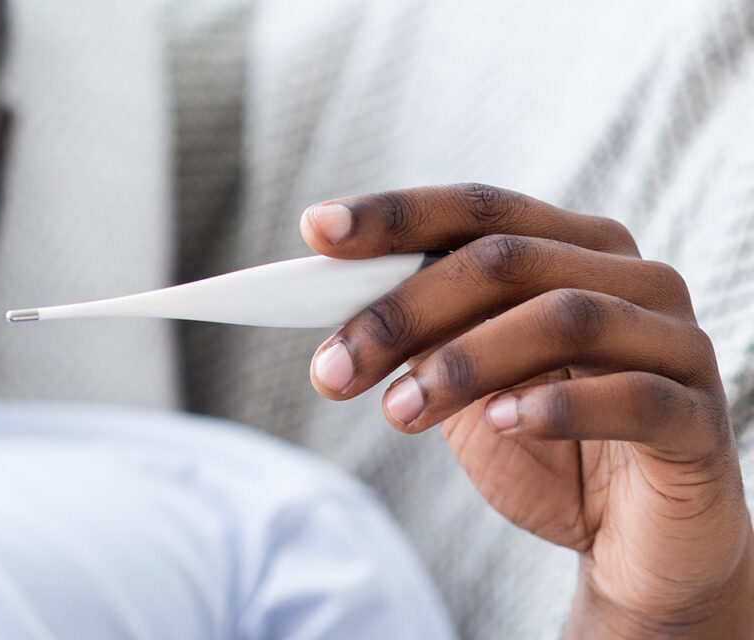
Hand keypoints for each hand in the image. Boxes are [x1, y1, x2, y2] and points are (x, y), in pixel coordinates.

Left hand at [300, 184, 753, 637]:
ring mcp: (676, 344)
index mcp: (574, 250)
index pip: (478, 209)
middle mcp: (634, 278)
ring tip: (397, 414)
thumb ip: (420, 337)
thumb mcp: (464, 386)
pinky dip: (558, 406)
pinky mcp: (699, 420)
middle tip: (332, 368)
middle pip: (505, 260)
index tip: (316, 230)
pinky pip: (634, 396)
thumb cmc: (543, 449)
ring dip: (463, 361)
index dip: (396, 215)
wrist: (632, 546)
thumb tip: (330, 301)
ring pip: (564, 317)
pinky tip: (502, 424)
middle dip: (403, 311)